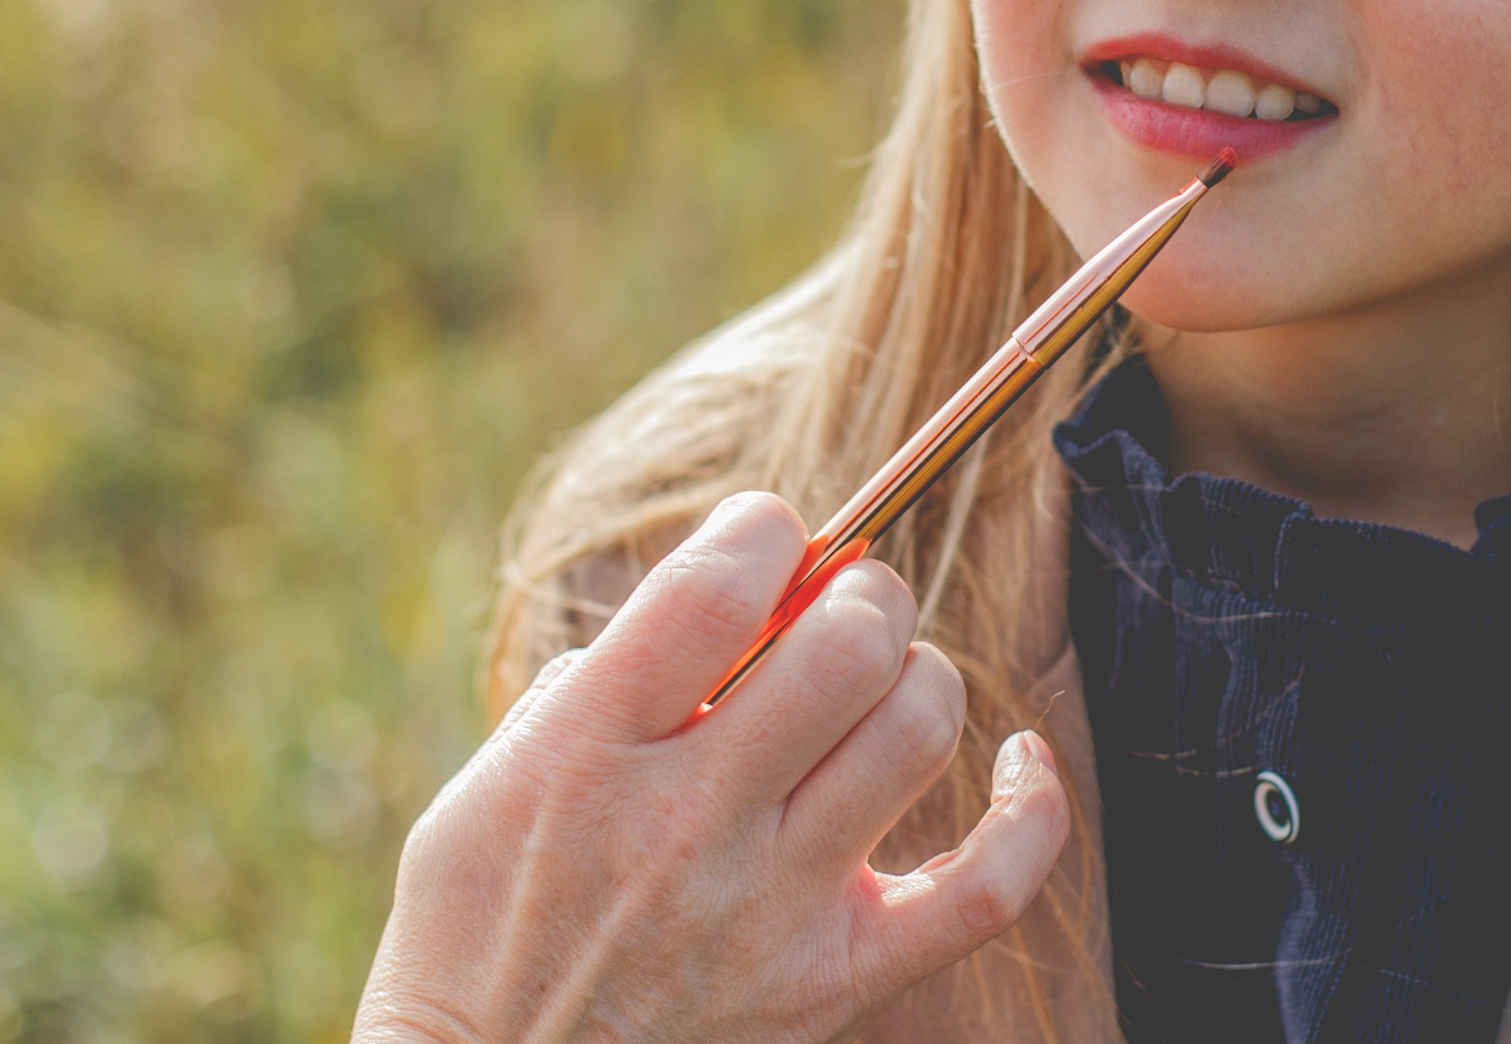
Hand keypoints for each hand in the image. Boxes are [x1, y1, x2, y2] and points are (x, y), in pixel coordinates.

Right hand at [354, 491, 1070, 1042]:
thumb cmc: (481, 934)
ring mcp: (771, 907)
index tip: (767, 536)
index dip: (763, 528)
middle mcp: (687, 824)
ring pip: (917, 730)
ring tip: (879, 690)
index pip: (714, 589)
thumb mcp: (486, 788)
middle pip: (845, 644)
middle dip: (861, 591)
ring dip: (917, 679)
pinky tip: (1018, 759)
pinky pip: (987, 887)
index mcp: (588, 754)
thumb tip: (721, 596)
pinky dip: (1029, 810)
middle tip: (839, 609)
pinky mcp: (835, 980)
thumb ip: (593, 683)